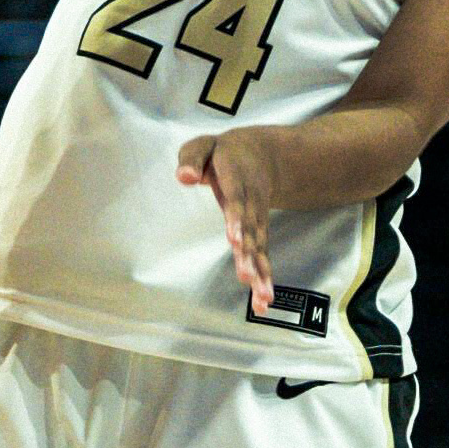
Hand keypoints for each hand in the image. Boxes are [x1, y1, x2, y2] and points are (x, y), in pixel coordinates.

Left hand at [177, 126, 276, 312]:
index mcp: (236, 178)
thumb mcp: (203, 145)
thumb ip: (192, 158)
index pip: (235, 200)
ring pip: (260, 247)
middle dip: (249, 254)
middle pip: (251, 230)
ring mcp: (258, 219)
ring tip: (262, 298)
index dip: (236, 219)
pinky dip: (264, 278)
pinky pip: (262, 256)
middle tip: (247, 278)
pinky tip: (262, 302)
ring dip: (261, 273)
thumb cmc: (222, 153)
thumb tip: (184, 177)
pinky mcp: (259, 234)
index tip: (235, 240)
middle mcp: (251, 202)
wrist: (263, 154)